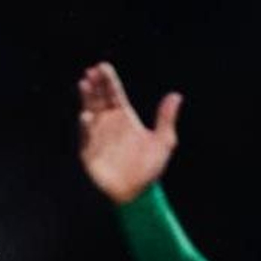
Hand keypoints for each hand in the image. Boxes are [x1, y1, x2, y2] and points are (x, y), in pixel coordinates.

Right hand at [77, 61, 181, 205]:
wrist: (136, 193)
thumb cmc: (150, 169)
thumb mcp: (163, 142)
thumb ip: (166, 119)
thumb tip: (176, 96)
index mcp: (125, 118)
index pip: (114, 94)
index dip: (108, 80)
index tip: (102, 67)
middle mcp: (109, 124)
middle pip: (99, 99)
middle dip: (95, 84)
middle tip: (92, 71)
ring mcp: (97, 137)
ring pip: (90, 112)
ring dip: (87, 99)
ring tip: (84, 84)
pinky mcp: (89, 153)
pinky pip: (86, 137)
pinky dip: (85, 127)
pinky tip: (86, 116)